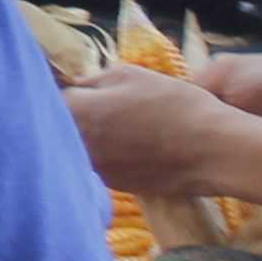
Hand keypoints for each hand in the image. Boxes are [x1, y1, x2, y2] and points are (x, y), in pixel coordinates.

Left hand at [61, 64, 239, 198]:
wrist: (214, 151)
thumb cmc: (173, 105)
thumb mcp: (128, 75)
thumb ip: (91, 80)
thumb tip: (73, 86)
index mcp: (76, 111)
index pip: (47, 96)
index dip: (61, 90)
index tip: (72, 87)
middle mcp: (76, 145)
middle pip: (57, 126)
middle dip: (68, 115)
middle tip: (93, 105)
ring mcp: (95, 169)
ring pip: (77, 148)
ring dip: (85, 137)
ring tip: (114, 127)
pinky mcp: (114, 186)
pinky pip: (97, 165)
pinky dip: (104, 156)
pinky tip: (127, 147)